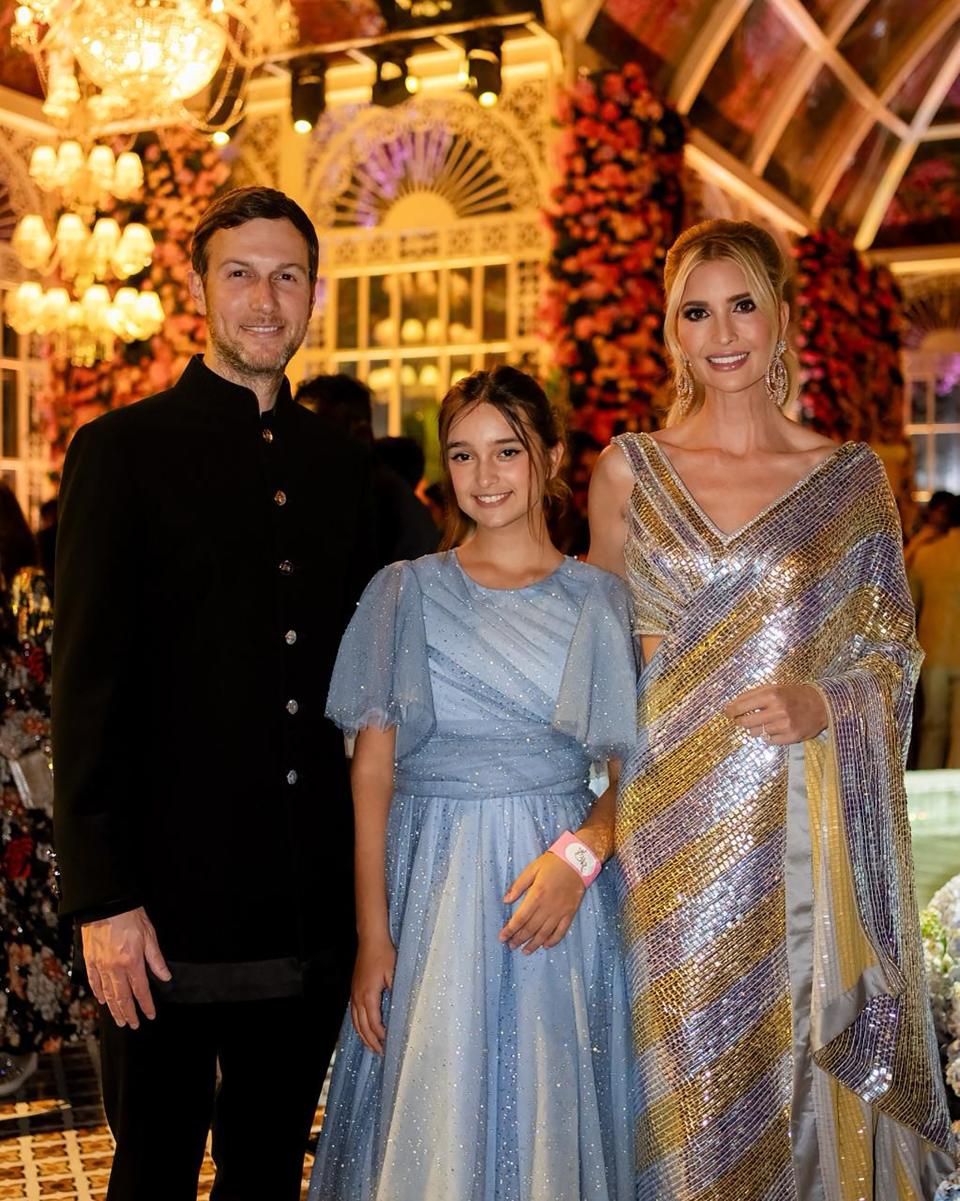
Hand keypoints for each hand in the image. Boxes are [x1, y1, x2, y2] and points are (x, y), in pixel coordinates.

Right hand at [81, 907, 170, 1028]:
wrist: (105, 904)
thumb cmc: (130, 917)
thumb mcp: (149, 935)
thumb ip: (156, 959)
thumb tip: (165, 977)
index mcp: (132, 962)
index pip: (141, 990)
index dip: (146, 1005)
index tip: (150, 1016)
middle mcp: (115, 968)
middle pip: (122, 997)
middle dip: (129, 1013)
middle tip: (132, 1025)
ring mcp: (100, 966)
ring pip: (107, 994)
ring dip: (114, 1009)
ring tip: (119, 1020)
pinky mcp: (90, 961)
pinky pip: (93, 982)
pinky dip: (98, 993)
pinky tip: (102, 1000)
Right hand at [350, 935, 395, 1055]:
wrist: (370, 940)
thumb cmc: (384, 954)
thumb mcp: (394, 973)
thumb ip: (397, 993)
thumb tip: (401, 1011)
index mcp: (369, 995)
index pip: (374, 1023)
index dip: (381, 1036)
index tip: (390, 1044)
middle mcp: (358, 997)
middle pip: (362, 1026)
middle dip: (371, 1041)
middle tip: (381, 1053)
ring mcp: (354, 994)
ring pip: (356, 1022)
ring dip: (363, 1036)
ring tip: (372, 1046)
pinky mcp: (354, 990)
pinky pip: (353, 1014)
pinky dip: (358, 1025)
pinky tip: (363, 1029)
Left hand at [500, 852, 585, 954]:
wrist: (577, 860)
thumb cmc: (553, 863)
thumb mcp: (531, 869)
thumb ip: (518, 886)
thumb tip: (505, 900)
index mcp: (536, 895)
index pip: (520, 918)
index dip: (510, 930)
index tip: (502, 937)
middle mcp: (547, 907)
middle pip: (530, 928)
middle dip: (518, 939)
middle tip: (510, 946)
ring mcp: (560, 912)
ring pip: (544, 933)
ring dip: (533, 944)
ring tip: (525, 951)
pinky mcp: (570, 913)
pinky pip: (561, 931)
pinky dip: (553, 940)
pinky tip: (546, 946)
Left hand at [724, 684, 827, 744]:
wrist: (822, 704)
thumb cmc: (794, 695)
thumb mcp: (774, 688)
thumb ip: (753, 695)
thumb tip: (731, 705)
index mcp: (771, 694)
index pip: (741, 706)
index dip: (730, 711)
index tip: (727, 713)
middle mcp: (778, 710)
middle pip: (746, 722)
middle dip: (741, 721)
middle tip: (742, 719)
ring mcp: (785, 725)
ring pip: (756, 733)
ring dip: (756, 729)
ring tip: (765, 722)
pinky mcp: (791, 737)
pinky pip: (769, 741)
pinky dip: (768, 736)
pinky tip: (776, 728)